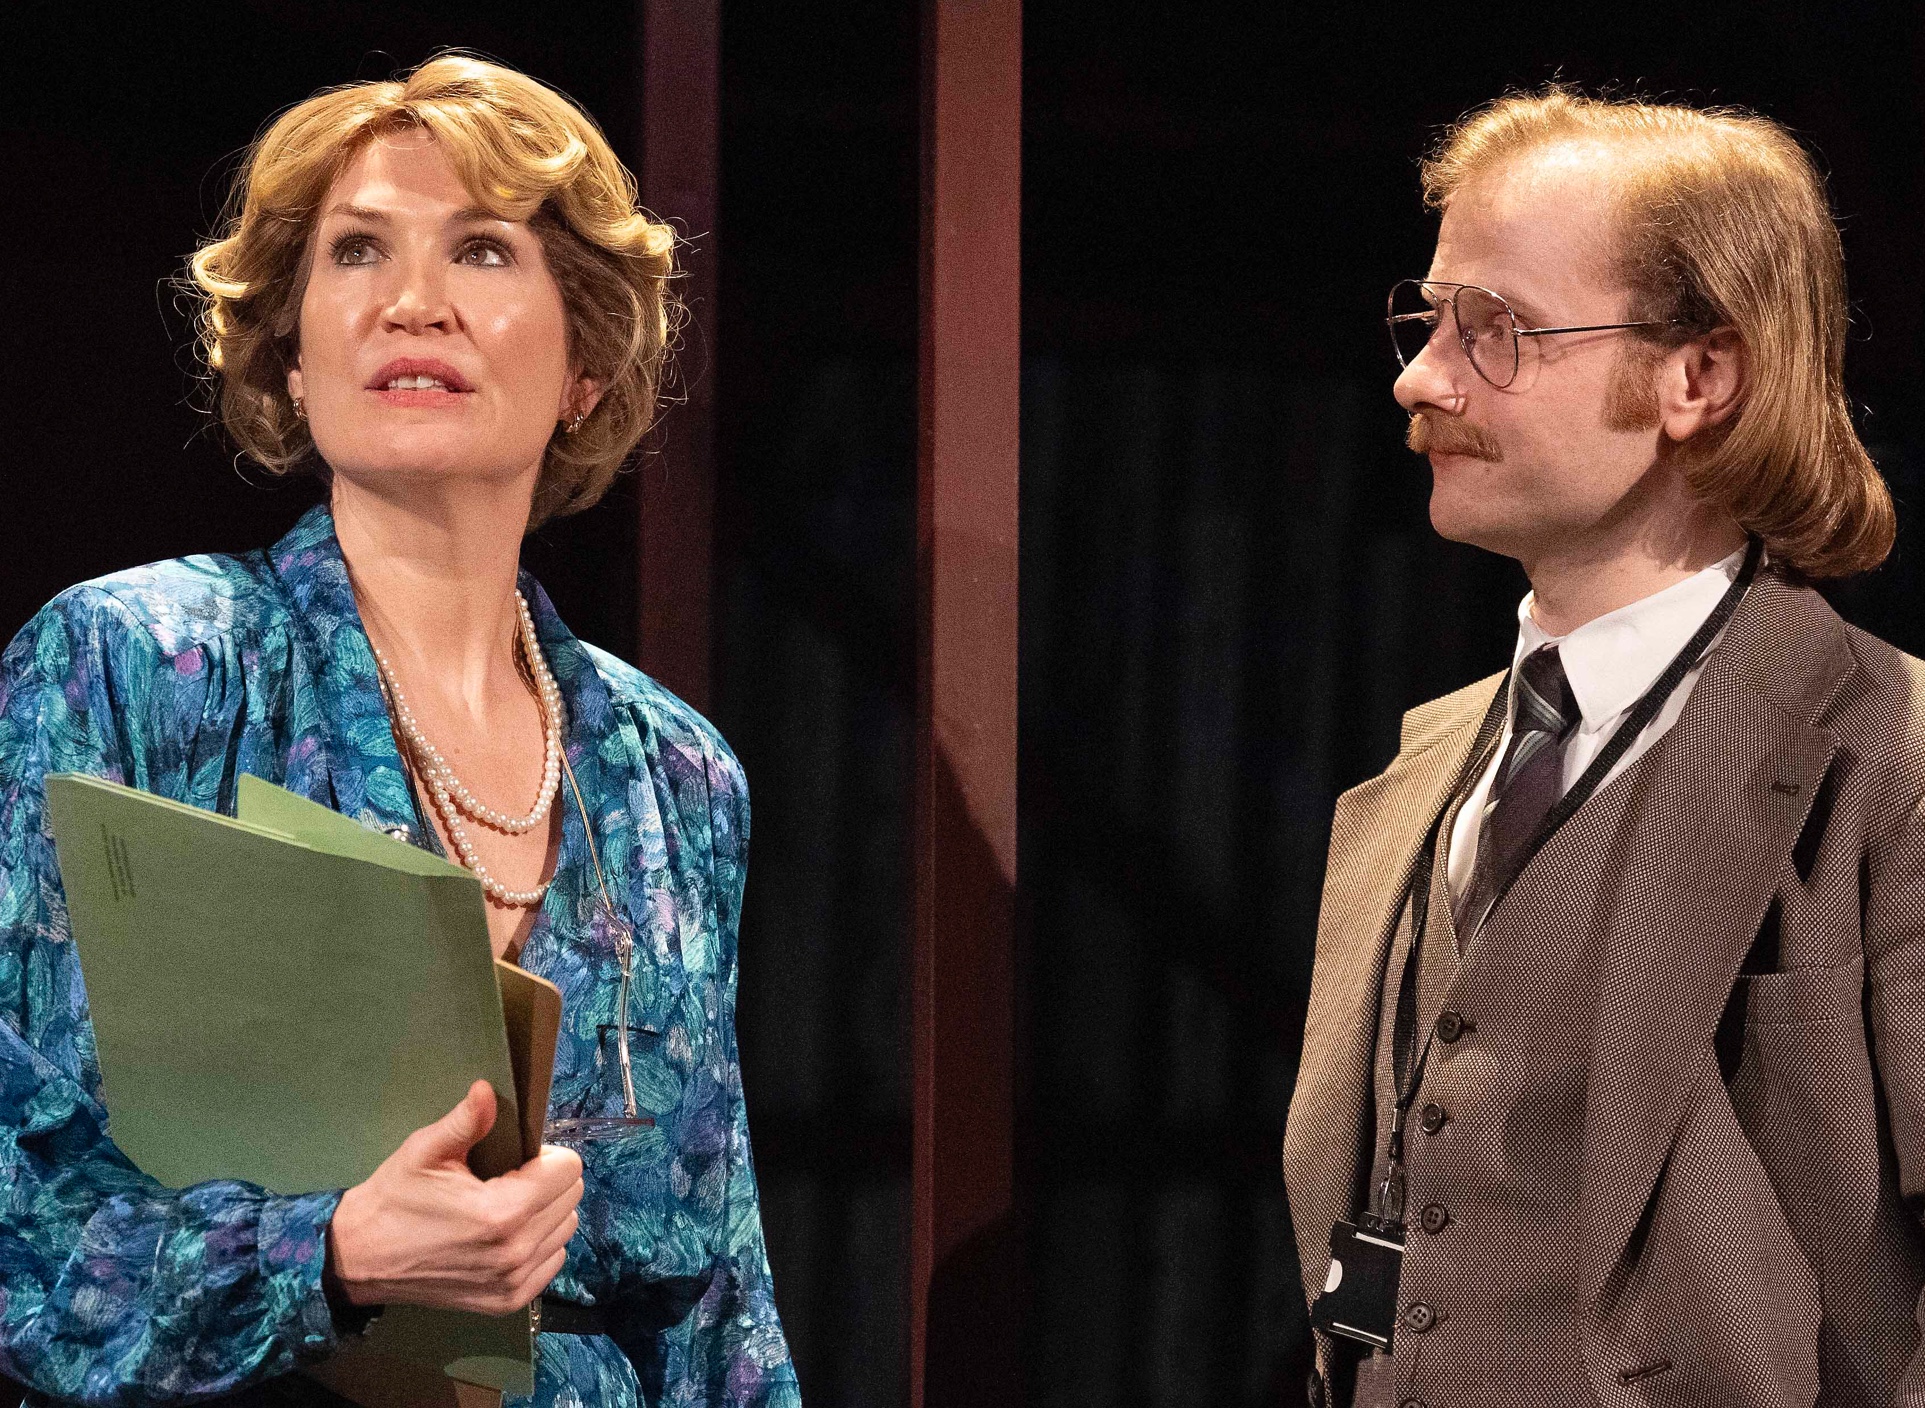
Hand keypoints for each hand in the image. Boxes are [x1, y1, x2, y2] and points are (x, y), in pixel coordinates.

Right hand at [326, 1080, 583, 1315]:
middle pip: (571, 1198)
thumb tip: (487, 1088)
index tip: (516, 1158)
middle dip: (548, 1181)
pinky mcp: (509, 1302)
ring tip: (507, 1206)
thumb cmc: (395, 1198)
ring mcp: (514, 1282)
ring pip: (565, 1229)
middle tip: (509, 1179)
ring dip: (546, 1212)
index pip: (568, 1169)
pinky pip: (553, 1260)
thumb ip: (465, 1120)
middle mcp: (516, 1252)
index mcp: (502, 1212)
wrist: (360, 1259)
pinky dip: (540, 1243)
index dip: (545, 1155)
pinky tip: (507, 1236)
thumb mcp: (425, 1151)